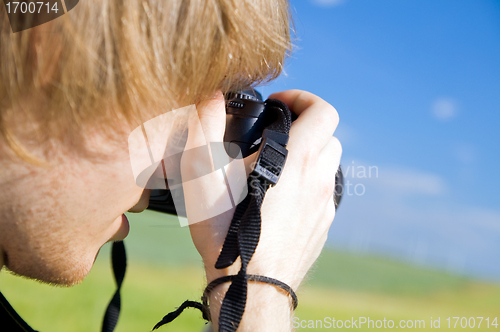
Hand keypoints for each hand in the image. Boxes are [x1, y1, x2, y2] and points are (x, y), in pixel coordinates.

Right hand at [181, 89, 340, 329]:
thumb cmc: (225, 229)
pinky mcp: (322, 226)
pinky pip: (323, 193)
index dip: (303, 98)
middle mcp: (318, 179)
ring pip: (329, 166)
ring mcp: (324, 205)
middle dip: (307, 126)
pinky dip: (309, 183)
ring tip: (277, 163)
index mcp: (297, 158)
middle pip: (330, 137)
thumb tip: (210, 96)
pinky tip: (282, 196)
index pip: (324, 111)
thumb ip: (203, 126)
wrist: (250, 285)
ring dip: (310, 155)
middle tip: (277, 132)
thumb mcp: (203, 173)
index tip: (278, 104)